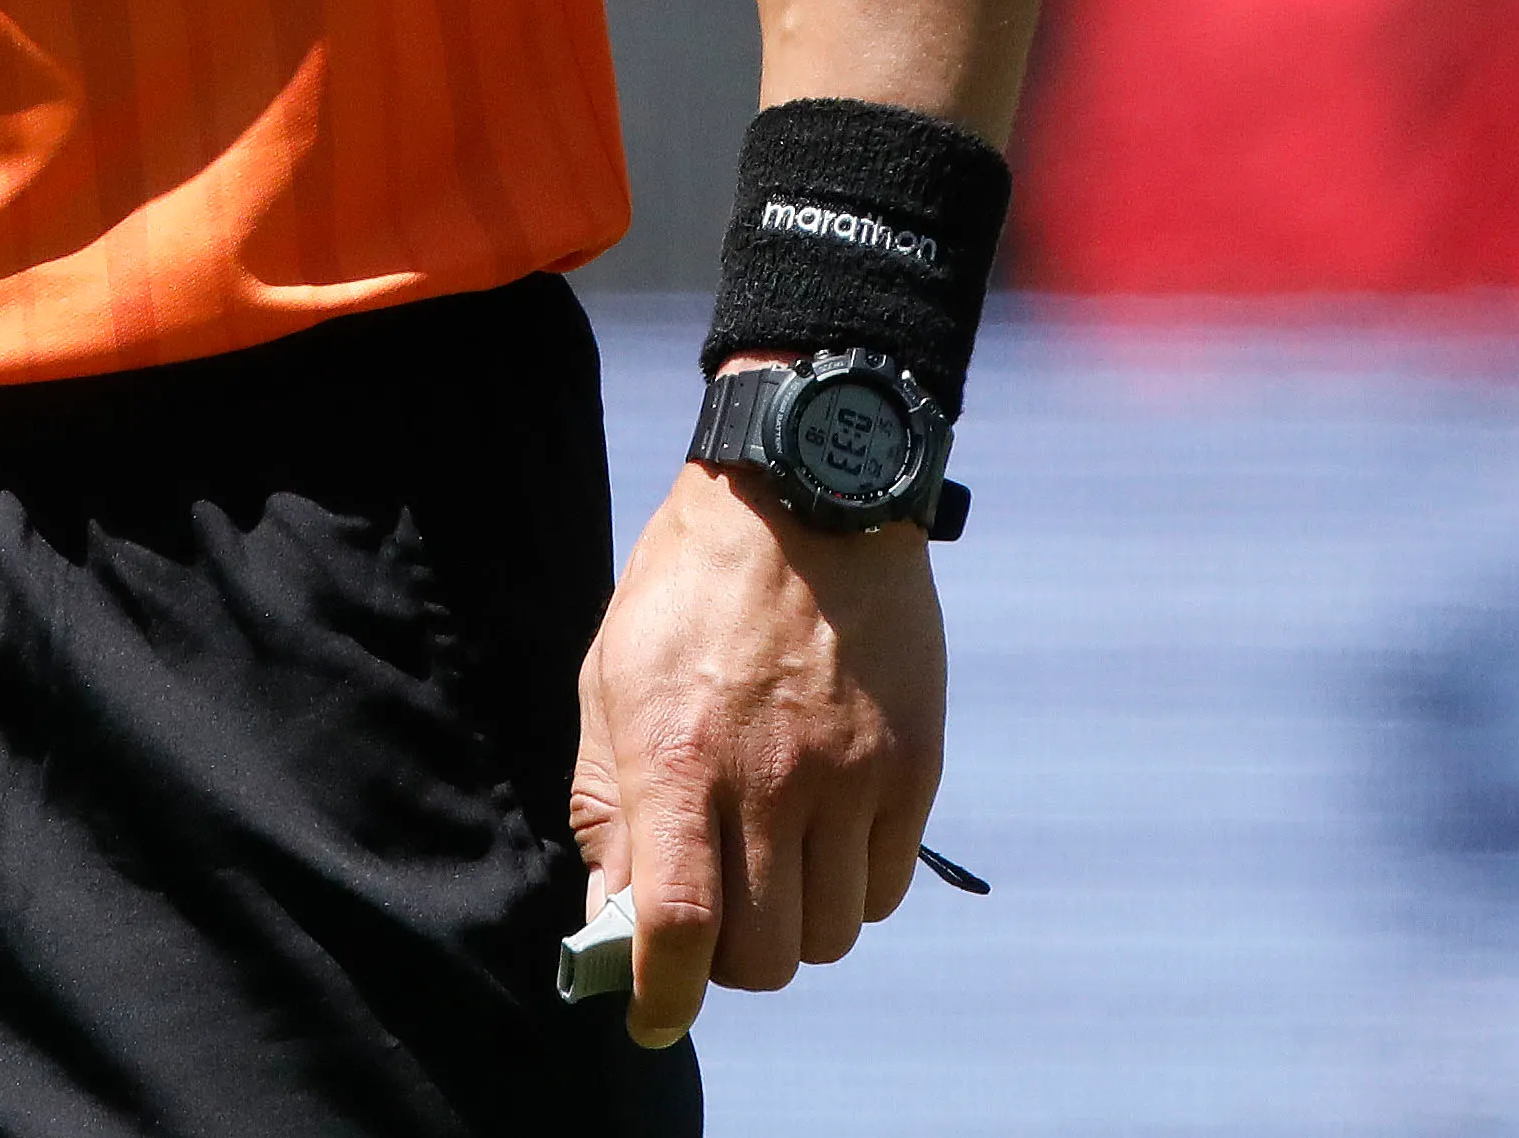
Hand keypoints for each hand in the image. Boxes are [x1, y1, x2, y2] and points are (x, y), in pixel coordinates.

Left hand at [568, 457, 944, 1049]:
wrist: (805, 498)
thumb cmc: (688, 589)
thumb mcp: (610, 679)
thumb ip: (607, 803)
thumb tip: (613, 911)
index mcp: (676, 755)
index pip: (677, 923)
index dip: (661, 995)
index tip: (649, 1019)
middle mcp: (768, 778)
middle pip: (762, 954)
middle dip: (728, 964)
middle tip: (713, 927)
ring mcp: (849, 777)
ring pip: (830, 935)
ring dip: (794, 928)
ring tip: (770, 871)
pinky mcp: (912, 769)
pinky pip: (884, 890)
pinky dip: (850, 892)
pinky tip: (823, 841)